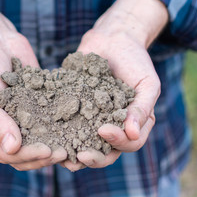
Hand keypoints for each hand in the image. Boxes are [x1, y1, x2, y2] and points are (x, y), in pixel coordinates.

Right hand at [0, 0, 66, 169]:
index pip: (5, 154)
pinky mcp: (34, 109)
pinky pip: (46, 122)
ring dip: (53, 145)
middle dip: (43, 155)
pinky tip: (75, 127)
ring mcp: (19, 121)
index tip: (47, 151)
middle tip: (64, 152)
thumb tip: (12, 149)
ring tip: (73, 143)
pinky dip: (59, 128)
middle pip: (23, 154)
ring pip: (37, 142)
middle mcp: (1, 131)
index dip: (27, 156)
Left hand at [61, 0, 167, 170]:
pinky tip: (48, 138)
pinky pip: (68, 126)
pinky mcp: (75, 110)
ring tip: (62, 156)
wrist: (113, 39)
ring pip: (86, 144)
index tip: (103, 130)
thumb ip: (143, 108)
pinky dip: (60, 134)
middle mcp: (113, 126)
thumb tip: (132, 134)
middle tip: (80, 156)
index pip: (129, 143)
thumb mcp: (147, 83)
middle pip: (106, 152)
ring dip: (75, 153)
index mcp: (134, 124)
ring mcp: (93, 120)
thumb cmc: (135, 60)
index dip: (117, 142)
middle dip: (94, 157)